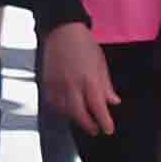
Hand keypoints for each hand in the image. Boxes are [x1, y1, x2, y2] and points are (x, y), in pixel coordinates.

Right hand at [42, 19, 117, 141]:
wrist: (62, 31)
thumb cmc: (84, 45)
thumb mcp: (101, 64)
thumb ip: (106, 86)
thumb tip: (113, 102)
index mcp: (88, 79)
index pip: (97, 107)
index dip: (104, 121)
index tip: (108, 129)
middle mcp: (71, 85)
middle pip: (79, 114)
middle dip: (88, 125)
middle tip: (96, 130)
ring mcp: (57, 84)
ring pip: (64, 110)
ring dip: (75, 118)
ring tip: (83, 120)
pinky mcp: (46, 83)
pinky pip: (53, 102)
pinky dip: (61, 109)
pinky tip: (67, 110)